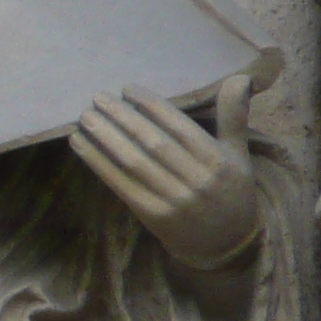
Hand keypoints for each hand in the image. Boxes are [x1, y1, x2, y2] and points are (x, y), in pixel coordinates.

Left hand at [70, 78, 259, 270]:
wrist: (226, 243)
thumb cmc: (230, 190)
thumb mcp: (239, 155)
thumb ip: (234, 117)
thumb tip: (239, 77)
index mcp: (218, 162)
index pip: (180, 128)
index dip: (152, 106)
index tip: (127, 89)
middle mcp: (196, 181)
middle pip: (153, 143)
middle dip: (123, 118)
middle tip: (97, 97)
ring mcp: (173, 200)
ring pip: (134, 163)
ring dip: (105, 138)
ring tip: (85, 117)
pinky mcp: (152, 215)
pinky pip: (120, 184)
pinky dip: (98, 162)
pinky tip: (80, 144)